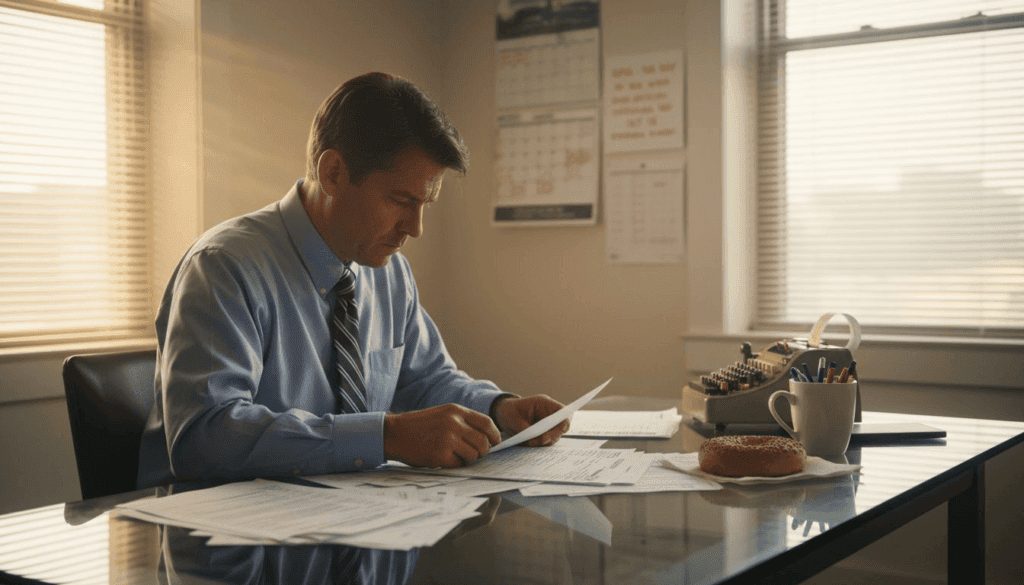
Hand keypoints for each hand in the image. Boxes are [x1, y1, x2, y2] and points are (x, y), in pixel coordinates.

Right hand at [384, 404, 500, 467]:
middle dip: (482, 451)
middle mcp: (454, 423)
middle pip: (483, 442)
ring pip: (473, 455)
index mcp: (456, 410)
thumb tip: (486, 437)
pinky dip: (453, 465)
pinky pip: (458, 464)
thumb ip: (463, 422)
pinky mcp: (439, 455)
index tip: (495, 443)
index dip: (494, 435)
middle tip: (474, 454)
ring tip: (454, 455)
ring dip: (467, 459)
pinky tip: (442, 458)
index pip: (486, 423)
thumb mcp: (442, 414)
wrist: (394, 433)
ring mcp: (447, 439)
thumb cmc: (419, 426)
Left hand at [492, 395, 568, 446]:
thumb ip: (526, 428)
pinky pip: (546, 440)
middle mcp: (548, 413)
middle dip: (552, 436)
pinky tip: (529, 443)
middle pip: (561, 427)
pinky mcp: (543, 432)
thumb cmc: (508, 412)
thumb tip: (538, 439)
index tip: (560, 431)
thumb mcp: (514, 419)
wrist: (502, 414)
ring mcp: (547, 424)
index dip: (564, 421)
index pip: (562, 411)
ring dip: (544, 442)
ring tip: (530, 442)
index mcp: (544, 403)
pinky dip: (539, 444)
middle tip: (540, 441)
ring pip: (554, 436)